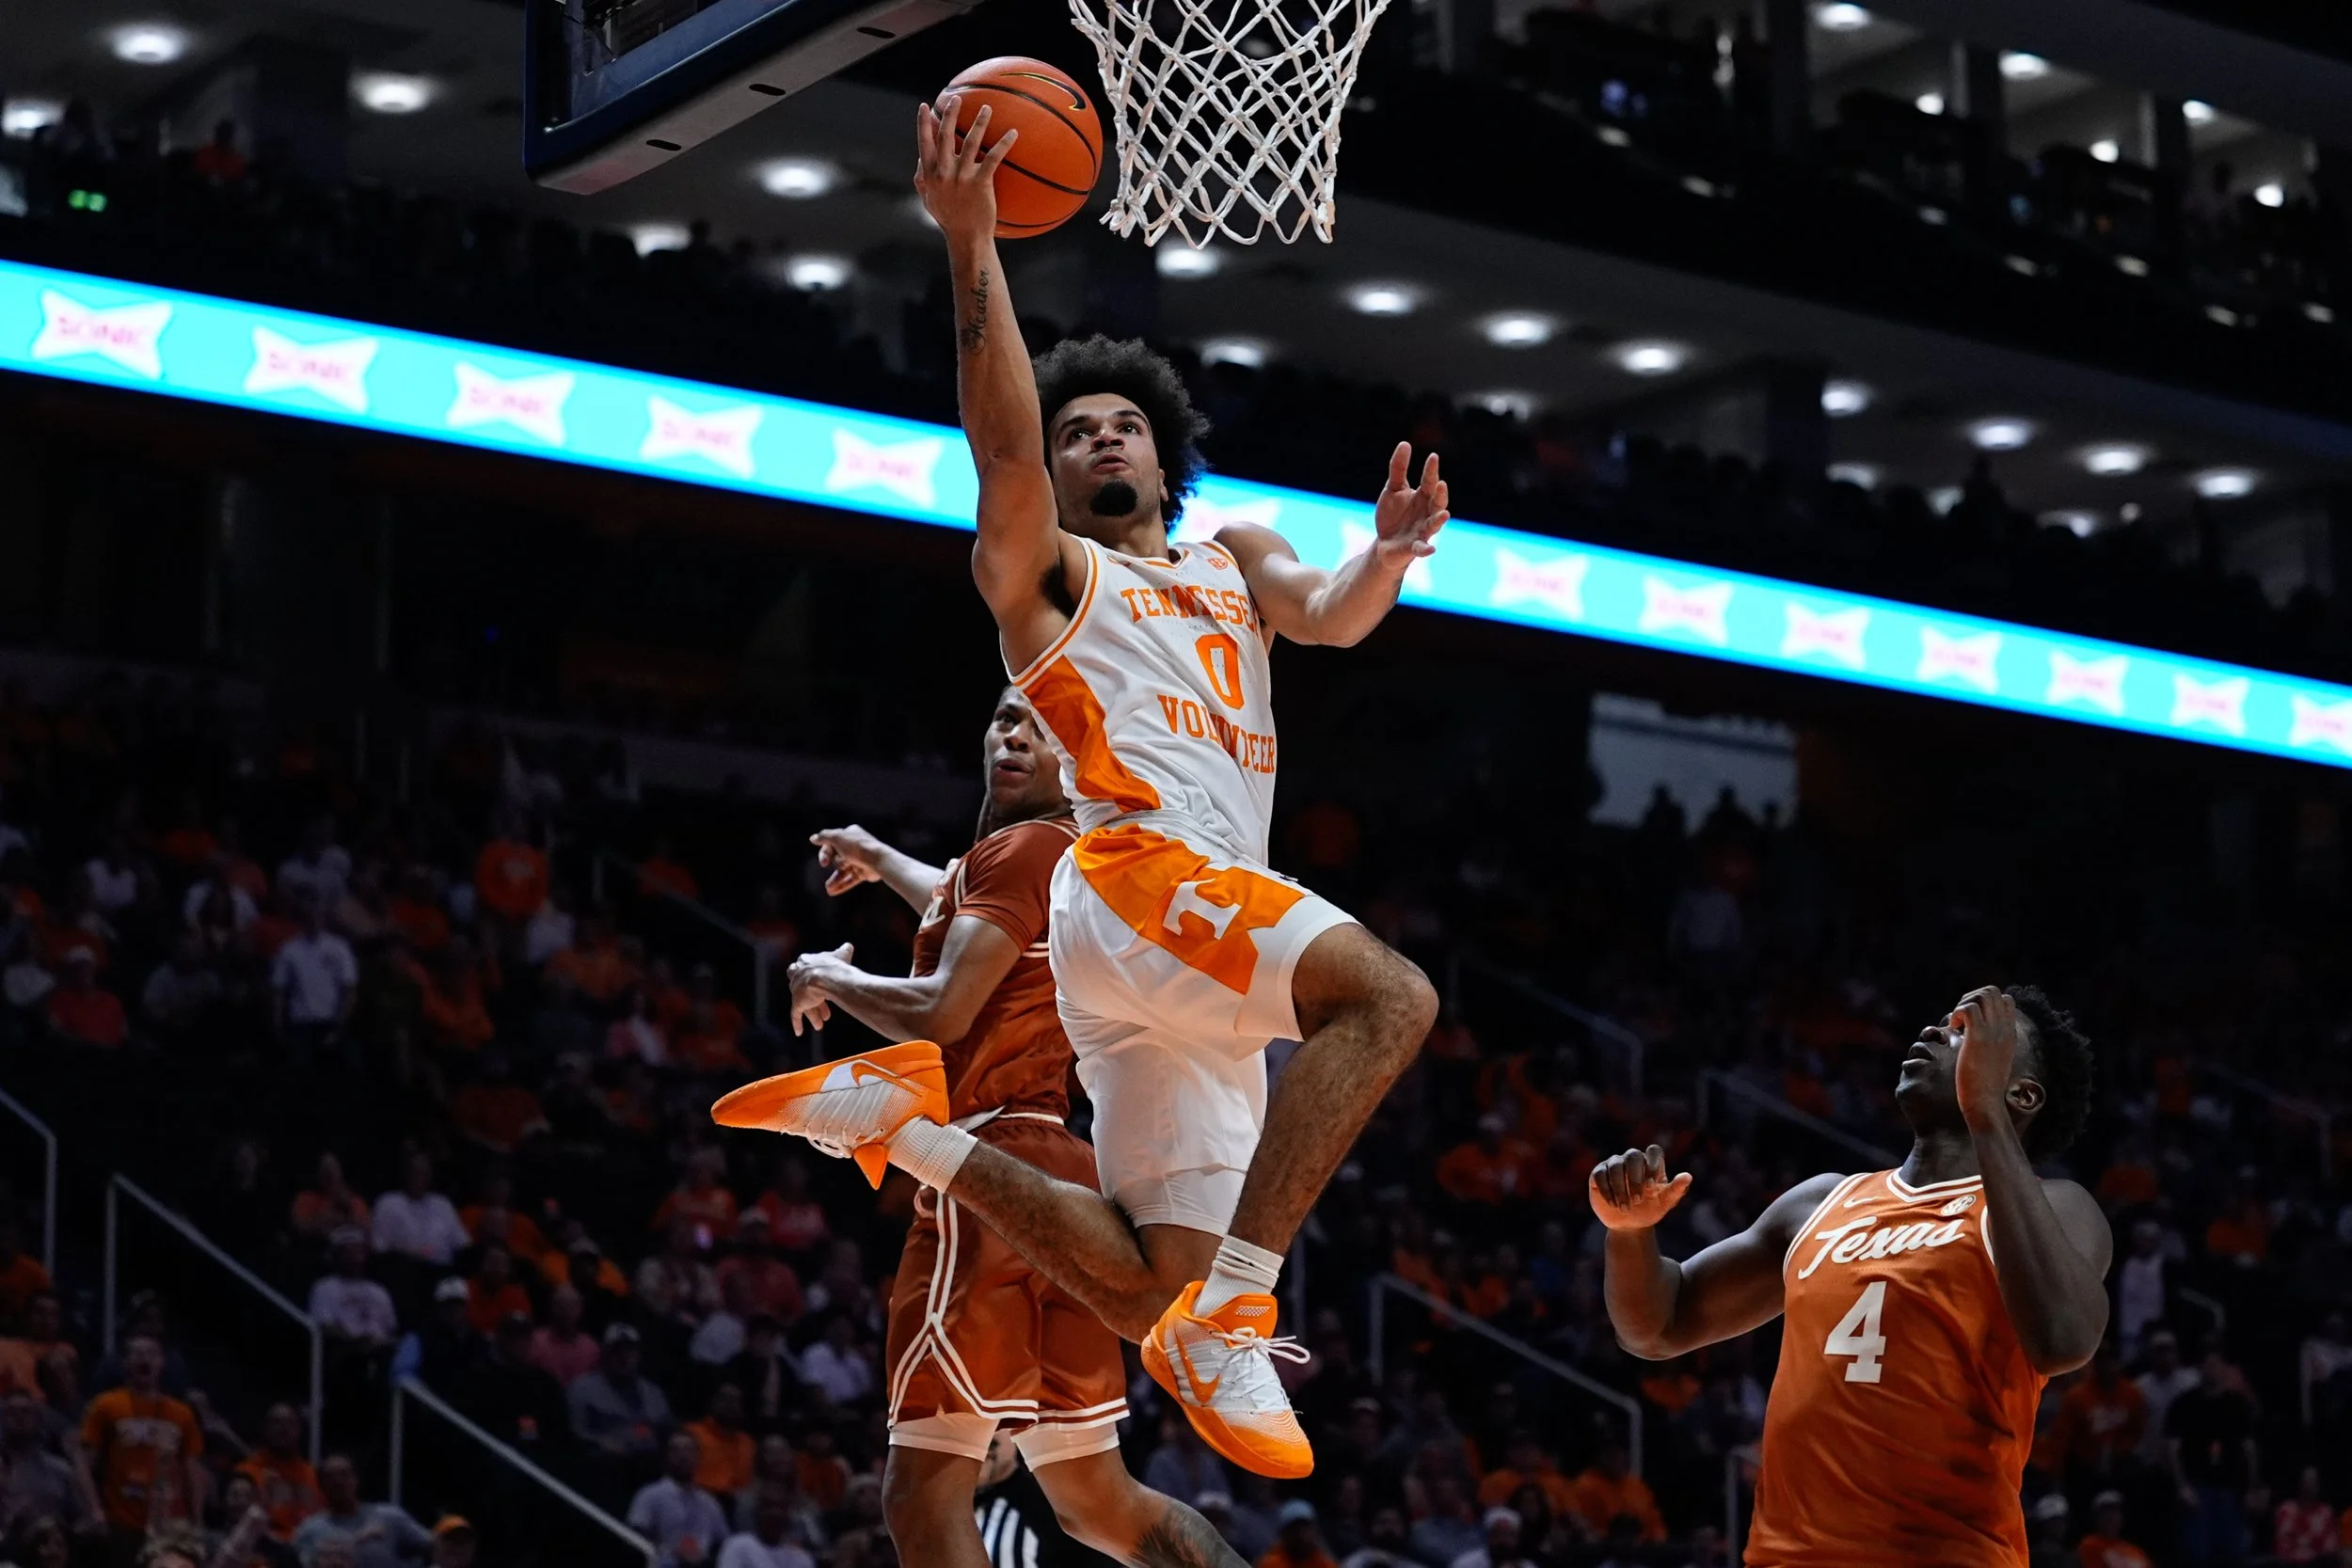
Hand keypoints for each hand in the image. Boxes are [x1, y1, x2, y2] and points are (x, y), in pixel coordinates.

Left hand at [787, 943, 855, 1036]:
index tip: (827, 989)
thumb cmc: (836, 966)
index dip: (819, 980)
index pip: (809, 971)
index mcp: (806, 962)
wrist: (828, 978)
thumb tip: (848, 946)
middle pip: (804, 989)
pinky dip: (798, 1023)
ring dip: (813, 1014)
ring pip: (804, 1004)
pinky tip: (799, 1033)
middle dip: (814, 1000)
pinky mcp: (796, 1003)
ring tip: (820, 1025)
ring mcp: (796, 989)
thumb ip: (843, 951)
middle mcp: (799, 975)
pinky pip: (795, 1015)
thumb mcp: (841, 955)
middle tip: (824, 1009)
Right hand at [811, 826, 890, 896]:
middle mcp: (855, 846)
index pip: (831, 843)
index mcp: (850, 834)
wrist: (878, 860)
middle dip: (834, 863)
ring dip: (835, 879)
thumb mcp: (837, 838)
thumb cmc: (857, 847)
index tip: (824, 862)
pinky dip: (842, 885)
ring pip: (843, 871)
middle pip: (837, 857)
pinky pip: (850, 879)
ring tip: (828, 888)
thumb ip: (824, 837)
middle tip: (835, 866)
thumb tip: (813, 838)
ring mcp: (860, 860)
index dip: (825, 853)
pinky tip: (832, 892)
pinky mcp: (864, 872)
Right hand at [914, 96, 1016, 243]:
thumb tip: (921, 157)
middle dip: (950, 115)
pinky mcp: (980, 184)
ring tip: (987, 108)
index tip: (925, 106)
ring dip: (979, 123)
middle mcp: (944, 172)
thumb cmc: (948, 218)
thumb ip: (922, 177)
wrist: (966, 238)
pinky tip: (1013, 133)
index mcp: (931, 174)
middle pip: (945, 136)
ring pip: (971, 143)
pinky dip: (1003, 144)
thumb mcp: (929, 199)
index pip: (924, 143)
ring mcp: (962, 177)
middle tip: (956, 98)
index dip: (923, 124)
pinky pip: (993, 158)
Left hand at [1369, 443, 1448, 570]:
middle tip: (1441, 484)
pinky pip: (1422, 548)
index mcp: (1423, 497)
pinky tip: (1431, 549)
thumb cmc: (1392, 514)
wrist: (1384, 543)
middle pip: (1437, 502)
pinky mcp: (1414, 547)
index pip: (1429, 482)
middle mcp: (1427, 513)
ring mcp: (1422, 531)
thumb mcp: (1393, 489)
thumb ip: (1399, 468)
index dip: (1431, 470)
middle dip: (1440, 495)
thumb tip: (1405, 443)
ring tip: (1445, 515)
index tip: (1432, 457)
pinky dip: (1426, 549)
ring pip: (1434, 525)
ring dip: (1439, 521)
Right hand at [1589, 1145, 1692, 1231]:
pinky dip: (1607, 1191)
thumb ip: (1677, 1189)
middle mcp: (1631, 1159)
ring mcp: (1614, 1165)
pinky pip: (1600, 1175)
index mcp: (1651, 1163)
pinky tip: (1613, 1205)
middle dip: (1635, 1179)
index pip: (1653, 1151)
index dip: (1653, 1165)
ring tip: (1625, 1209)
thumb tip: (1688, 1176)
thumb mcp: (1665, 1202)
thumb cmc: (1650, 1210)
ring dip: (1621, 1190)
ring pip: (1615, 1167)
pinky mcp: (1598, 1174)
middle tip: (1638, 1200)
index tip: (1652, 1187)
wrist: (1628, 1224)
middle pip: (1633, 1156)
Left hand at [1951, 985, 2021, 1132]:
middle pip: (1993, 991)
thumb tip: (1972, 1034)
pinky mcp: (1977, 1039)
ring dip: (1964, 1004)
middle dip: (1972, 997)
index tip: (1972, 1019)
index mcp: (2010, 1034)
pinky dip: (1958, 1013)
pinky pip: (1968, 1009)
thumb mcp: (1994, 1059)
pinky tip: (1955, 1030)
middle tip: (1961, 1018)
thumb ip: (1990, 1044)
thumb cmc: (1985, 1086)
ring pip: (1981, 996)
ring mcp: (1993, 1033)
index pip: (2006, 1000)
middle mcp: (2004, 1030)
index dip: (1984, 1002)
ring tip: (1958, 1024)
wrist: (1985, 1103)